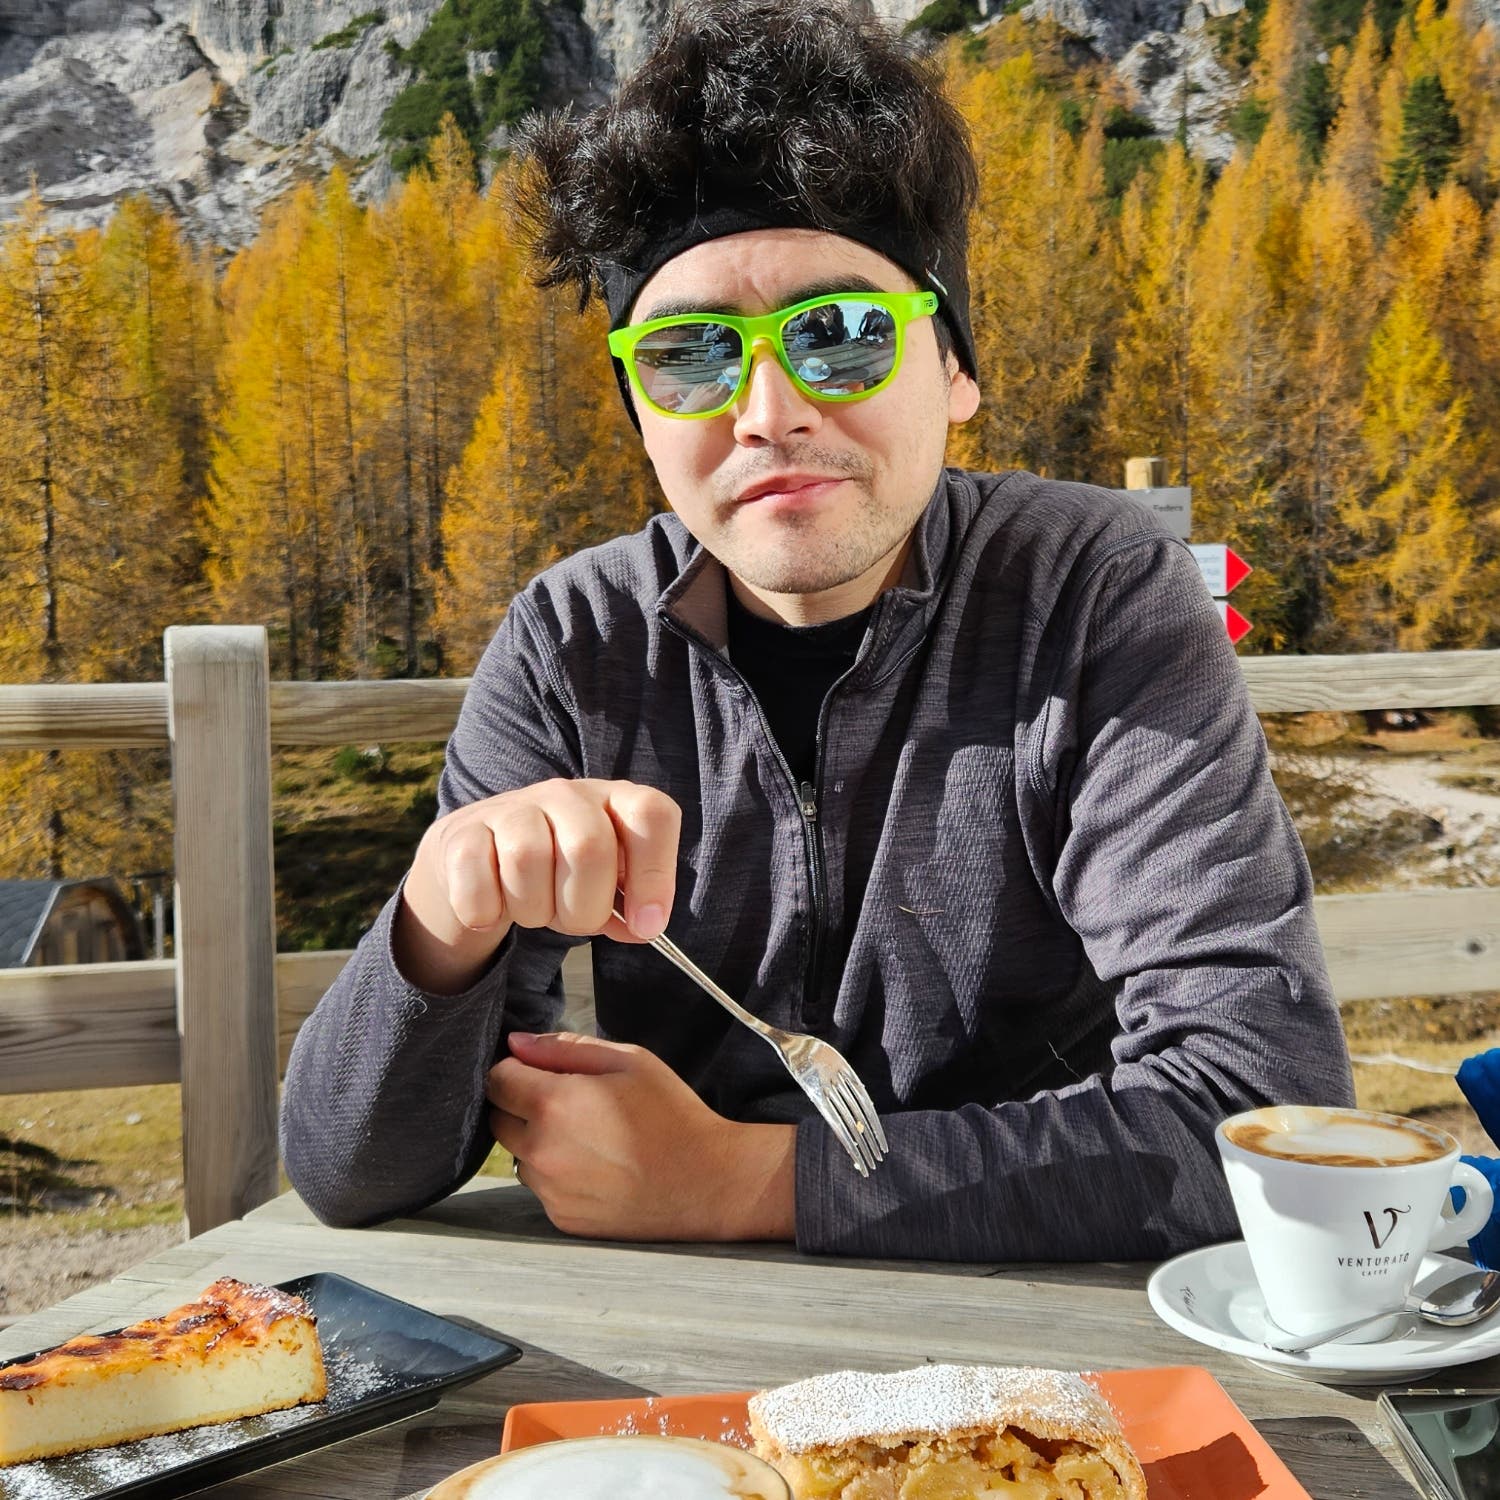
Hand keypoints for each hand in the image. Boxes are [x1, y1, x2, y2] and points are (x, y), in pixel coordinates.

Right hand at [394, 778, 680, 994]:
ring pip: (529, 860)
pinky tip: (492, 910)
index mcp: (615, 801)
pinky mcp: (462, 833)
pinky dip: (487, 913)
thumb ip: (631, 907)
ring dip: (535, 911)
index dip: (655, 874)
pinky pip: (478, 884)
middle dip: (586, 907)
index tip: (646, 924)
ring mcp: (512, 807)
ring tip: (534, 911)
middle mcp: (567, 794)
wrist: (479, 859)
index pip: (651, 814)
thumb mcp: (604, 885)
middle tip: (576, 921)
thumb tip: (643, 925)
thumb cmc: (558, 874)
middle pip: (589, 848)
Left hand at [487, 1031, 795, 1241]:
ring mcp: (549, 1190)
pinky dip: (557, 1174)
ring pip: (518, 1155)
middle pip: (498, 1118)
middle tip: (570, 1102)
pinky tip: (598, 1166)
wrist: (707, 1182)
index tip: (542, 1071)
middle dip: (521, 1104)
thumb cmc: (672, 1113)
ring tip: (589, 1137)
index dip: (516, 1069)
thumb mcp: (629, 1061)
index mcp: (554, 1103)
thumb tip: (516, 1043)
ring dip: (537, 1142)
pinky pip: (541, 1187)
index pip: (496, 1078)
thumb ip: (565, 1047)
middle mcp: (541, 1150)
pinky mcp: (561, 1217)